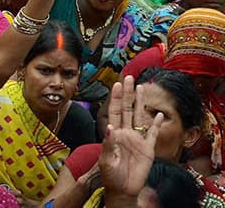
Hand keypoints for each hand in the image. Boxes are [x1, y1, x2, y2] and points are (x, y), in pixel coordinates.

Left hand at [100, 76, 162, 199]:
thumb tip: (110, 128)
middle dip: (128, 93)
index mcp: (114, 133)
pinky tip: (160, 115)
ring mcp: (137, 139)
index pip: (114, 111)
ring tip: (142, 88)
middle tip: (130, 77)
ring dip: (141, 102)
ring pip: (140, 116)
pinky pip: (152, 134)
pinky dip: (156, 124)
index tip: (117, 84)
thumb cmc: (111, 175)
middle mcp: (125, 132)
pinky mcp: (148, 148)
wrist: (122, 189)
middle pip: (127, 109)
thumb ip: (108, 144)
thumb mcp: (106, 160)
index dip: (116, 98)